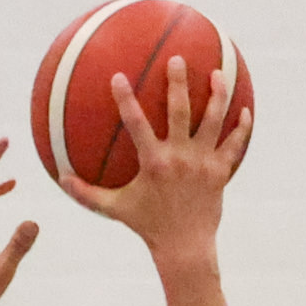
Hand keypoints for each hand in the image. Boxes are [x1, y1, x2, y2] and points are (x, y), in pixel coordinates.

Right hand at [50, 58, 252, 256]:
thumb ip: (87, 193)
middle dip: (178, 82)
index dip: (126, 100)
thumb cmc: (148, 226)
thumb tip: (60, 178)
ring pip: (214, 121)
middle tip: (177, 58)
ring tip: (218, 73)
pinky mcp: (221, 171)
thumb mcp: (115, 209)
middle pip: (181, 111)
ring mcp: (203, 162)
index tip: (118, 77)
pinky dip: (242, 127)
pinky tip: (245, 110)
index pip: (136, 124)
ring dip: (217, 95)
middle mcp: (180, 157)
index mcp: (153, 163)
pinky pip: (235, 144)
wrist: (185, 247)